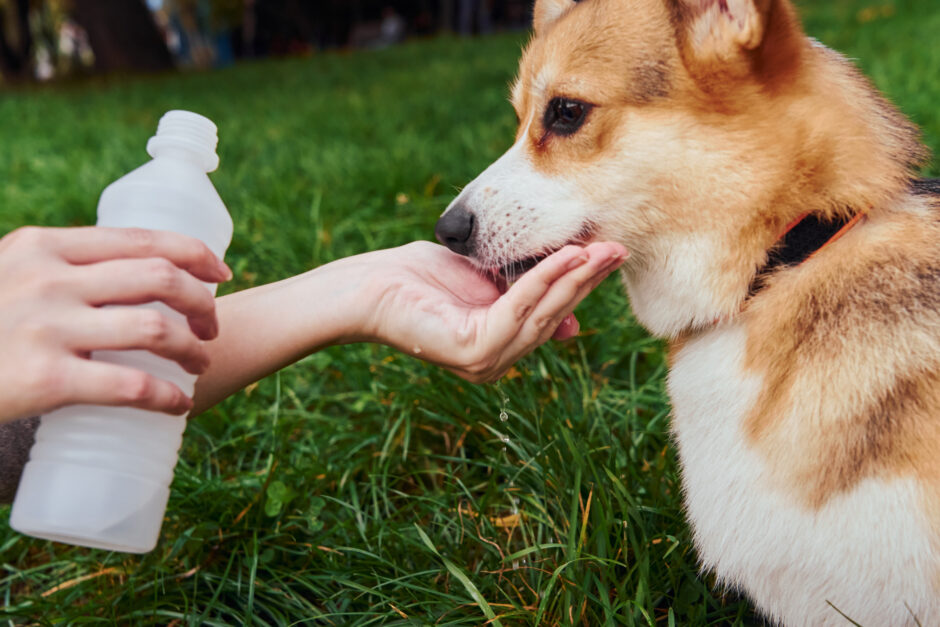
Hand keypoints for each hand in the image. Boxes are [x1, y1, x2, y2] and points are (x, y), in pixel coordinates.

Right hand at [0, 226, 230, 423]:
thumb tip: (129, 275)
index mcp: (44, 247)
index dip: (195, 254)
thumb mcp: (9, 276)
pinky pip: (132, 387)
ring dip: (194, 349)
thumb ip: (57, 270)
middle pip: (160, 279)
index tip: (221, 272)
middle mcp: (48, 279)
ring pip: (156, 330)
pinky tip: (179, 405)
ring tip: (201, 364)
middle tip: (212, 327)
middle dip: (203, 303)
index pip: (142, 239)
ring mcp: (45, 328)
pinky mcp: (45, 380)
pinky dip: (168, 397)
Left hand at [363, 241, 627, 381]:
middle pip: (553, 314)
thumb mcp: (485, 281)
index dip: (581, 284)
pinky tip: (567, 256)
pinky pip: (519, 310)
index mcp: (501, 344)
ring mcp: (486, 361)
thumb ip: (525, 290)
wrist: (369, 286)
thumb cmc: (420, 277)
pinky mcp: (473, 352)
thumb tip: (571, 319)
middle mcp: (497, 359)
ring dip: (574, 278)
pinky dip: (544, 280)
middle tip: (618, 248)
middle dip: (587, 280)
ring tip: (602, 249)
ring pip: (542, 313)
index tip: (608, 253)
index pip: (551, 313)